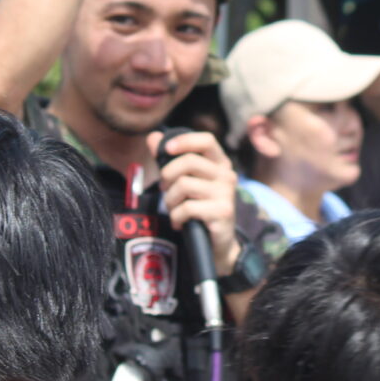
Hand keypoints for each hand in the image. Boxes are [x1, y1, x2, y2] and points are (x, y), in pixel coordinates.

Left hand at [148, 129, 239, 274]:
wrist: (216, 243)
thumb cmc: (199, 207)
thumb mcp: (186, 180)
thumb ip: (169, 158)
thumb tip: (153, 137)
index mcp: (220, 163)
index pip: (206, 140)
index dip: (185, 141)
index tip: (167, 149)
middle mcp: (226, 175)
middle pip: (188, 162)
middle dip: (168, 175)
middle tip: (166, 189)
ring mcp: (226, 194)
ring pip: (184, 185)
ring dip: (170, 200)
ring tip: (174, 209)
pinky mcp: (222, 212)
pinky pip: (187, 208)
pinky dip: (176, 216)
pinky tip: (180, 222)